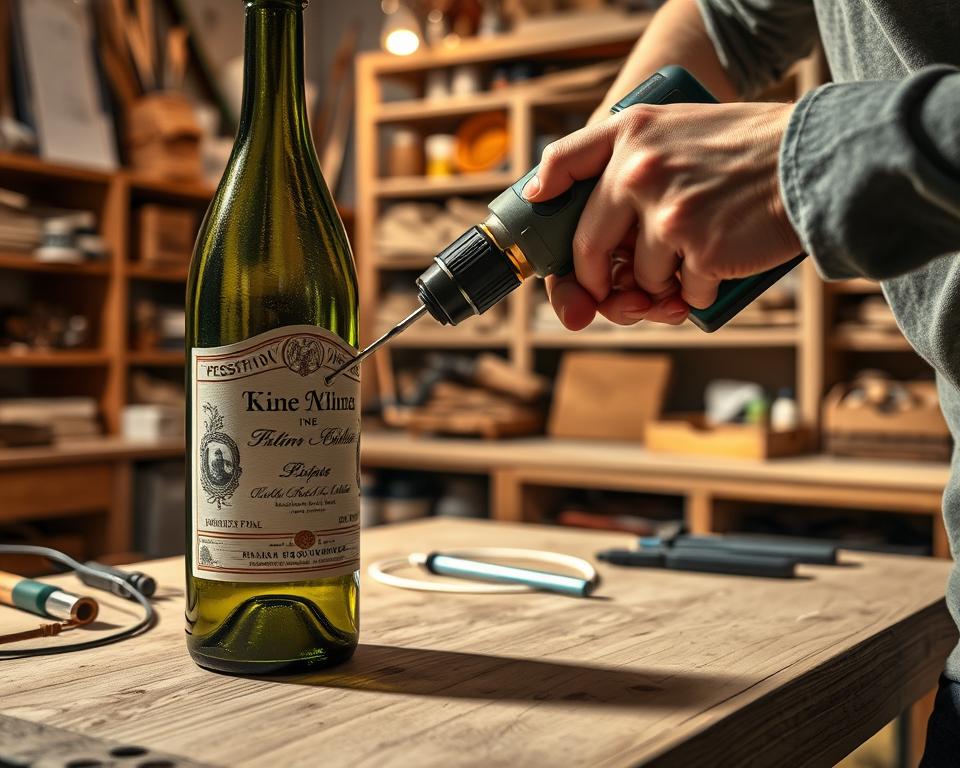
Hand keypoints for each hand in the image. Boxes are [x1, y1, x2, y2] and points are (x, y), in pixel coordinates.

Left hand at [525, 101, 800, 329]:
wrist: (814, 161)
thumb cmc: (747, 150)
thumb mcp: (678, 125)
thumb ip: (624, 151)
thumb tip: (557, 197)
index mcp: (631, 135)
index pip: (563, 163)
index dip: (543, 198)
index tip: (541, 213)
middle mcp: (638, 171)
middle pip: (587, 250)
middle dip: (598, 280)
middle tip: (616, 290)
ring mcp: (666, 214)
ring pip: (639, 279)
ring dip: (663, 284)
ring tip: (698, 251)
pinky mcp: (696, 251)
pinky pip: (681, 295)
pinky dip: (700, 292)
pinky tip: (723, 262)